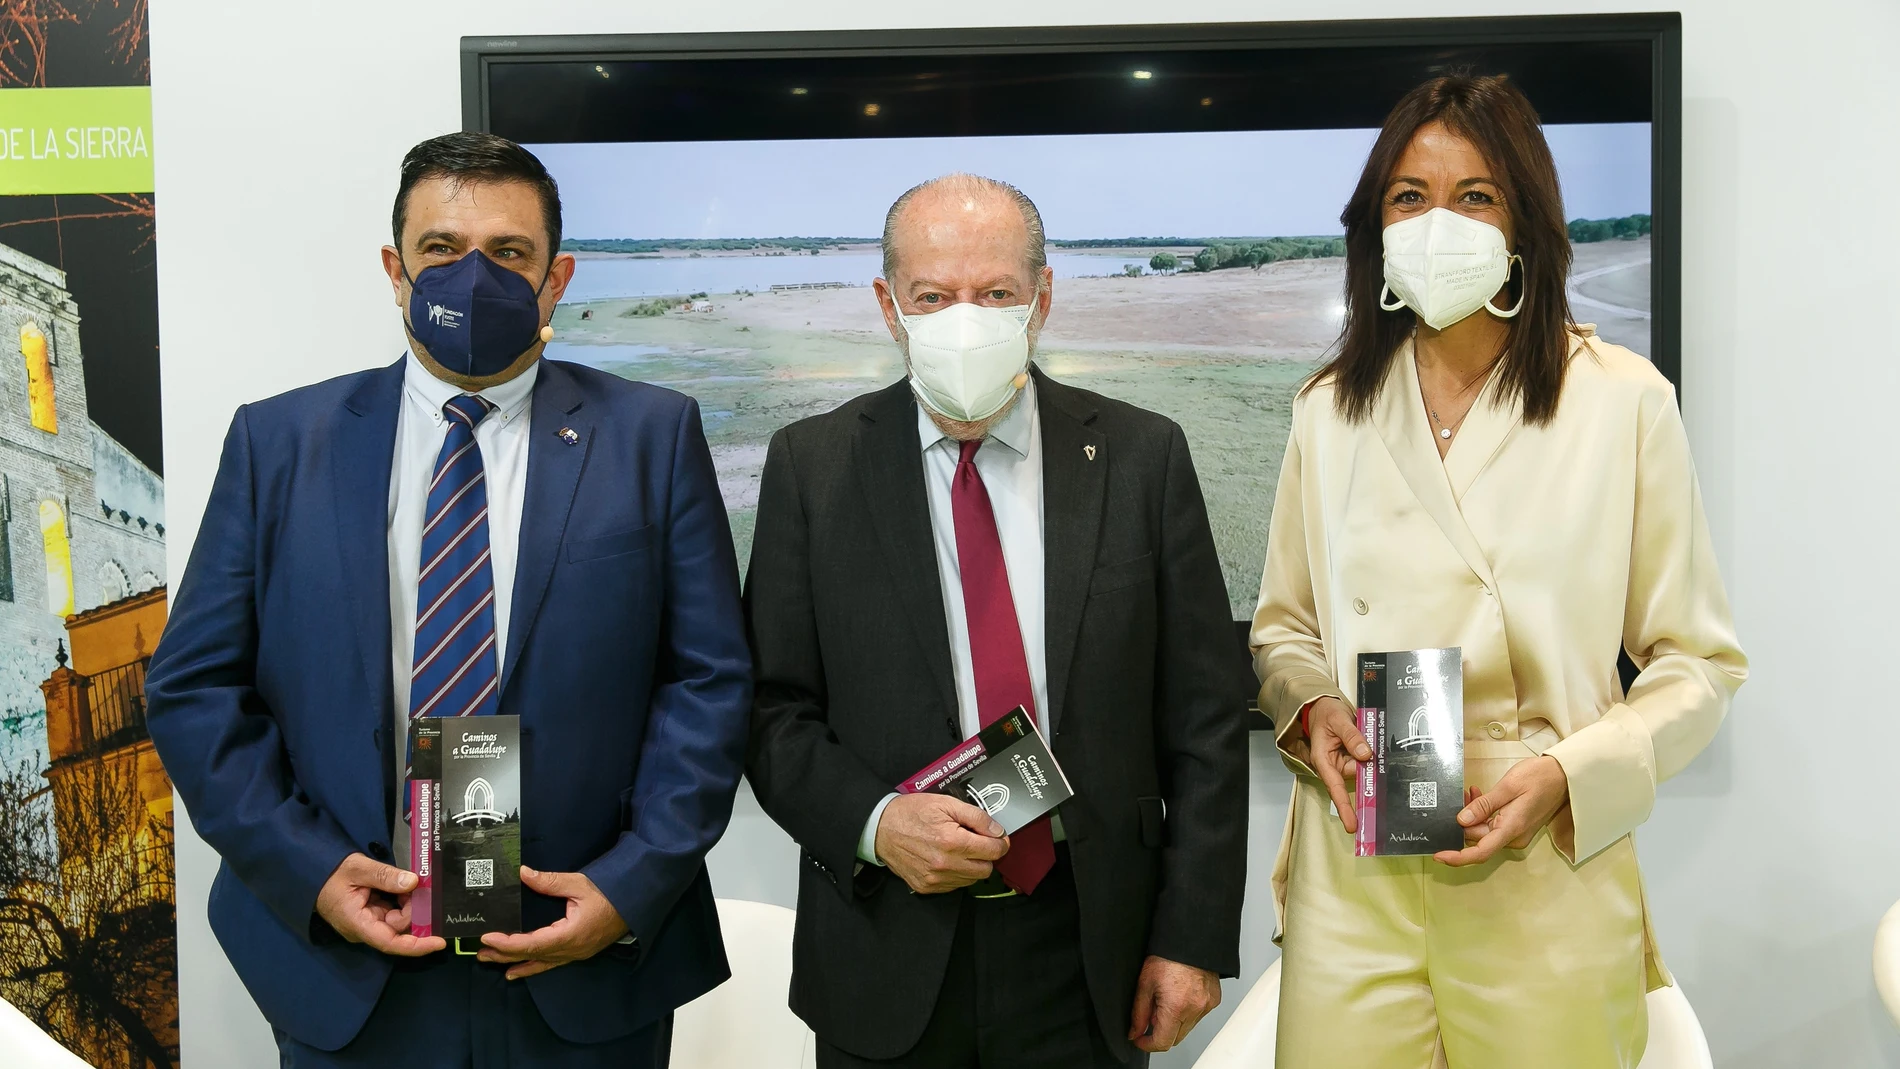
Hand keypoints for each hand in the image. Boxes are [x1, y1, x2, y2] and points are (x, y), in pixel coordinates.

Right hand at [313, 853, 445, 956]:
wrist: (312, 872)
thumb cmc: (331, 873)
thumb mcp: (358, 869)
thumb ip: (385, 876)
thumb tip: (413, 882)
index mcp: (358, 924)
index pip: (391, 942)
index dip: (417, 945)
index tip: (440, 942)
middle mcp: (364, 929)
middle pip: (399, 928)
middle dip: (414, 909)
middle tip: (420, 885)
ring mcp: (368, 922)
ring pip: (398, 918)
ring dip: (408, 902)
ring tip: (409, 882)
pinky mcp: (371, 914)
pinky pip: (392, 911)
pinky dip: (401, 899)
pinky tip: (403, 886)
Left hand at [478, 868, 628, 979]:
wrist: (636, 903)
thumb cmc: (609, 892)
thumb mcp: (579, 884)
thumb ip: (549, 882)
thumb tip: (522, 873)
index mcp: (570, 934)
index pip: (531, 943)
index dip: (507, 944)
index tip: (488, 938)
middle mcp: (570, 950)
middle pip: (531, 956)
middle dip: (504, 955)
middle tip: (480, 953)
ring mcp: (575, 954)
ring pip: (539, 963)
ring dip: (514, 963)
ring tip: (491, 963)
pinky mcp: (577, 952)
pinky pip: (550, 964)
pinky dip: (532, 967)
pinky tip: (518, 971)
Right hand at [874, 792, 1009, 894]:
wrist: (880, 828)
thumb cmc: (911, 813)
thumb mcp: (946, 803)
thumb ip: (976, 817)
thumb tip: (997, 831)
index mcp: (952, 841)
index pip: (994, 851)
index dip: (1000, 842)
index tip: (998, 837)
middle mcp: (945, 864)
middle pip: (986, 869)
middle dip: (986, 855)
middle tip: (976, 841)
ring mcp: (935, 879)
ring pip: (971, 880)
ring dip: (971, 865)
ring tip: (958, 849)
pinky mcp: (926, 887)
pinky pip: (954, 886)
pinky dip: (956, 874)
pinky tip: (947, 859)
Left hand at [1127, 955, 1220, 1052]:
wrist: (1190, 938)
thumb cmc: (1167, 955)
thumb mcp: (1144, 983)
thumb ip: (1138, 1012)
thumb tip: (1135, 1031)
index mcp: (1176, 1006)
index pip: (1163, 1042)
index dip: (1147, 1044)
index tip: (1139, 1039)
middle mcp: (1195, 1009)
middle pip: (1175, 1038)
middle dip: (1160, 1031)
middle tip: (1152, 1012)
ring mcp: (1207, 1005)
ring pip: (1187, 1028)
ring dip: (1174, 1022)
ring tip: (1167, 998)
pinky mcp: (1214, 1000)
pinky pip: (1198, 1016)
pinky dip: (1187, 1013)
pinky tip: (1180, 996)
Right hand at [1281, 696, 1371, 835]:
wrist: (1322, 707)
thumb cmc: (1324, 713)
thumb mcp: (1338, 720)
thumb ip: (1352, 737)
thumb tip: (1365, 755)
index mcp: (1324, 760)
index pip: (1334, 787)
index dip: (1344, 807)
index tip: (1352, 825)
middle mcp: (1333, 765)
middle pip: (1355, 777)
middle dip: (1366, 769)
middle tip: (1372, 753)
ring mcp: (1344, 762)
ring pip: (1363, 768)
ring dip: (1369, 758)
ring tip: (1364, 736)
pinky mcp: (1352, 758)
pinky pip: (1365, 761)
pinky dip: (1370, 755)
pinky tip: (1370, 744)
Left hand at [1435, 755, 1570, 866]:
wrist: (1564, 776)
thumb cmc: (1540, 778)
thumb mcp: (1508, 787)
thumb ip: (1484, 805)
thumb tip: (1462, 820)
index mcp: (1511, 829)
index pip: (1480, 852)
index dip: (1457, 857)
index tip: (1439, 855)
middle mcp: (1513, 837)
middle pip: (1478, 838)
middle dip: (1463, 821)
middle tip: (1461, 795)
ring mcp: (1516, 833)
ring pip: (1484, 831)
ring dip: (1473, 814)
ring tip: (1472, 792)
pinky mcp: (1517, 826)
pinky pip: (1493, 825)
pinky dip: (1483, 813)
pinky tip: (1480, 795)